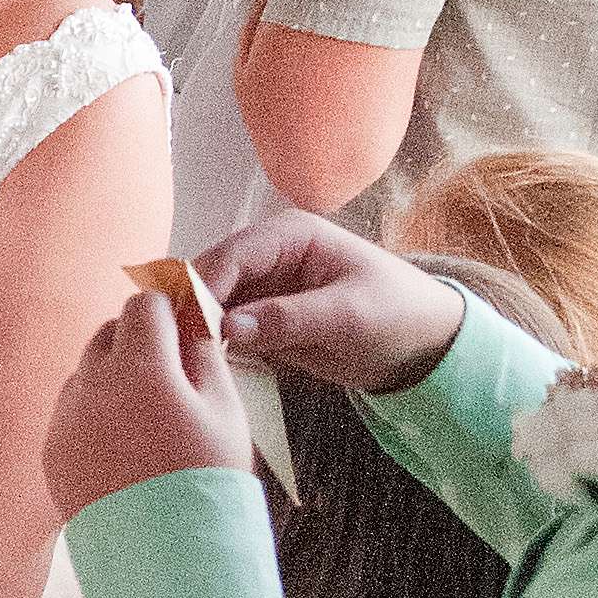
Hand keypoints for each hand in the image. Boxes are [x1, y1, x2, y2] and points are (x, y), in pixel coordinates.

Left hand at [44, 290, 256, 521]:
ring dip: (114, 375)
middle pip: (109, 331)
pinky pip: (71, 411)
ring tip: (149, 415)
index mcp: (142, 369)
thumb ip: (204, 353)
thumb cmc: (208, 482)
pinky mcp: (53, 450)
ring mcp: (66, 419)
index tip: (183, 322)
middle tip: (171, 371)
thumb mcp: (226, 411)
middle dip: (139, 339)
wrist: (168, 561)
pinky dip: (95, 413)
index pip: (144, 303)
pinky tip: (126, 444)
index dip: (167, 308)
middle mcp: (93, 386)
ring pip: (87, 370)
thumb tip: (191, 319)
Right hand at [199, 213, 465, 395]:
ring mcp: (262, 286)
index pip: (233, 254)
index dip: (204, 286)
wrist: (424, 347)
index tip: (186, 324)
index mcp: (291, 234)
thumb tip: (228, 327)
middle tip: (173, 344)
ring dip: (195, 326)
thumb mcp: (348, 317)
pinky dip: (210, 342)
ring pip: (210, 302)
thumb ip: (288, 319)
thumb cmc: (398, 316)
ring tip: (179, 356)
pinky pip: (224, 327)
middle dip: (191, 306)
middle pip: (212, 275)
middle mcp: (268, 254)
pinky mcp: (261, 317)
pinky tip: (197, 362)